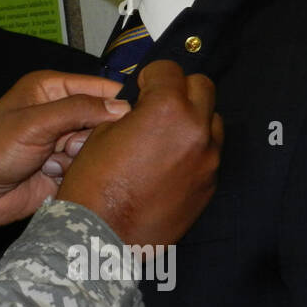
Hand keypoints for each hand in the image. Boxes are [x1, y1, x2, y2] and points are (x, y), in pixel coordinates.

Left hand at [0, 70, 128, 234]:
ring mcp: (62, 141)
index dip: (117, 100)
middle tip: (70, 146)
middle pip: (104, 118)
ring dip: (80, 156)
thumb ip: (79, 110)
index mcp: (50, 88)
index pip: (99, 86)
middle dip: (93, 134)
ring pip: (98, 146)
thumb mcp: (35, 123)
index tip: (133, 118)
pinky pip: (88, 168)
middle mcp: (59, 111)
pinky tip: (51, 176)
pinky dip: (75, 173)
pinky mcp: (64, 168)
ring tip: (52, 162)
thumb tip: (123, 106)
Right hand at [58, 60, 222, 245]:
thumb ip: (130, 113)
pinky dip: (193, 152)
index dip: (150, 76)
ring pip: (212, 122)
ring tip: (165, 138)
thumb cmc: (94, 187)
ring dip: (192, 121)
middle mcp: (196, 131)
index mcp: (167, 110)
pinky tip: (167, 166)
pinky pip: (209, 155)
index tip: (141, 86)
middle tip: (156, 105)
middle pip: (202, 88)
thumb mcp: (100, 135)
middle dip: (179, 90)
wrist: (103, 237)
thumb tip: (141, 107)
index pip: (170, 70)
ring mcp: (208, 161)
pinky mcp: (210, 186)